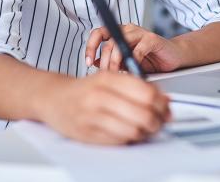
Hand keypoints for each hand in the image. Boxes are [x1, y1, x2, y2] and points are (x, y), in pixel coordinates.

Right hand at [38, 71, 170, 144]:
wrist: (52, 98)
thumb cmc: (85, 89)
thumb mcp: (109, 78)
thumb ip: (136, 86)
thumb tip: (165, 100)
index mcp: (107, 78)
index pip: (147, 93)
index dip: (162, 104)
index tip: (167, 109)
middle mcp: (99, 96)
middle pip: (143, 114)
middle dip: (157, 122)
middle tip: (159, 122)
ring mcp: (92, 116)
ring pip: (133, 130)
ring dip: (145, 133)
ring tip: (145, 129)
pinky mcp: (87, 134)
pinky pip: (118, 141)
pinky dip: (129, 139)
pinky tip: (128, 133)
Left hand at [85, 24, 185, 72]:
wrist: (173, 57)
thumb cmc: (150, 59)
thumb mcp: (126, 62)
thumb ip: (111, 60)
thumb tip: (94, 63)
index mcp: (119, 33)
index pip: (98, 34)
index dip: (90, 47)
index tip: (87, 63)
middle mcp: (128, 30)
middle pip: (108, 41)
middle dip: (104, 61)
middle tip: (105, 75)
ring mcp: (140, 33)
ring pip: (120, 44)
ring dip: (115, 61)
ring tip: (117, 74)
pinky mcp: (152, 39)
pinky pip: (138, 50)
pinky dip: (133, 63)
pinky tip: (133, 72)